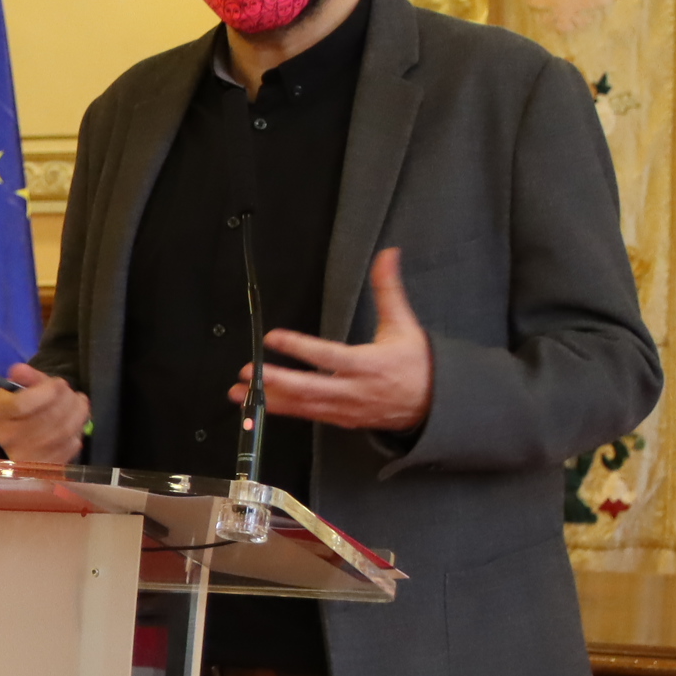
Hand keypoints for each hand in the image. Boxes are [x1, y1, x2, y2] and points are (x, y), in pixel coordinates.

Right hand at [0, 365, 91, 466]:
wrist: (20, 436)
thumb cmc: (22, 406)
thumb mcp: (19, 387)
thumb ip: (25, 377)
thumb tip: (21, 370)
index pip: (22, 404)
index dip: (46, 391)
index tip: (57, 383)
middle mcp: (8, 438)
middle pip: (47, 418)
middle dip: (66, 399)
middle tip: (70, 391)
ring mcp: (27, 456)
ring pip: (62, 432)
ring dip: (77, 412)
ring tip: (78, 401)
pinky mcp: (45, 466)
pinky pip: (70, 446)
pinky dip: (78, 430)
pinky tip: (76, 420)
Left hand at [238, 247, 433, 432]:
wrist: (435, 405)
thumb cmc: (417, 364)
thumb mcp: (403, 324)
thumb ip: (388, 289)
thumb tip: (388, 255)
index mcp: (369, 365)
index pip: (329, 357)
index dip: (300, 348)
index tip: (275, 338)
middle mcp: (355, 390)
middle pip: (310, 388)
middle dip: (276, 381)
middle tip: (247, 372)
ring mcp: (347, 409)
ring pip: (304, 406)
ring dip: (270, 399)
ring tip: (239, 392)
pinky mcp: (342, 420)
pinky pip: (309, 416)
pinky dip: (283, 411)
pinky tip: (260, 405)